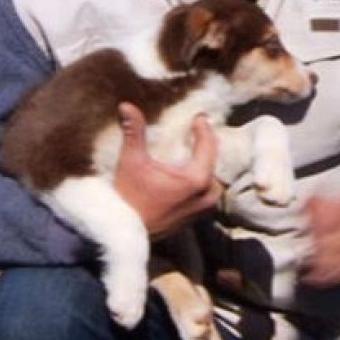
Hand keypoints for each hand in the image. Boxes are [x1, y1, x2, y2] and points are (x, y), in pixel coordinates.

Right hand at [113, 103, 220, 233]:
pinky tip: (190, 170)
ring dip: (207, 164)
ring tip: (197, 149)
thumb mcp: (131, 162)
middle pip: (215, 163)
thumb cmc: (129, 197)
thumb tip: (126, 105)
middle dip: (208, 147)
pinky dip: (202, 179)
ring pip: (213, 179)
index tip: (198, 117)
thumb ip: (133, 132)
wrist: (124, 234)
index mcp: (197, 179)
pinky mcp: (197, 217)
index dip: (204, 129)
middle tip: (200, 131)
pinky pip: (207, 193)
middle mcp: (206, 195)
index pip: (209, 146)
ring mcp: (203, 208)